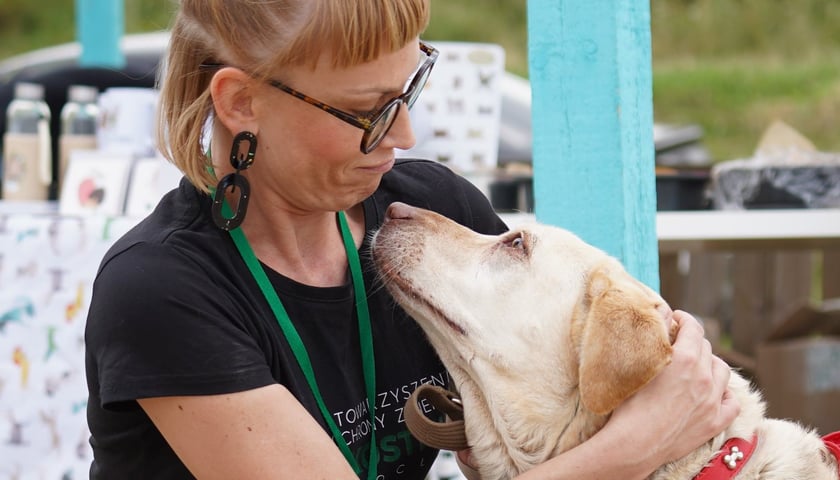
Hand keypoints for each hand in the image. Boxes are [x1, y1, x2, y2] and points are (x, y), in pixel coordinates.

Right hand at [606, 310, 739, 466]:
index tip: (676, 319)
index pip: (693, 327)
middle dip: (693, 341)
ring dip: (710, 363)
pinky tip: (714, 392)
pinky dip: (724, 394)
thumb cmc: (629, 402)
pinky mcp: (715, 422)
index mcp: (685, 359)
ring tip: (697, 366)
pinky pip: (732, 402)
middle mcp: (704, 377)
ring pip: (722, 371)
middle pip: (706, 347)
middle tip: (678, 343)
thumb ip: (654, 332)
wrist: (634, 444)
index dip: (684, 319)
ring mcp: (712, 401)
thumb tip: (663, 310)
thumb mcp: (637, 361)